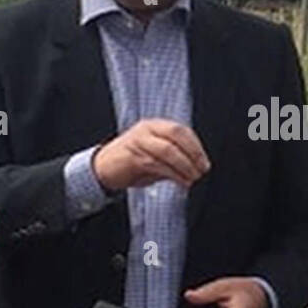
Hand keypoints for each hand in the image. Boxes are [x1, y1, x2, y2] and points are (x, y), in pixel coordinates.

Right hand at [93, 118, 209, 190]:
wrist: (102, 168)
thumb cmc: (130, 161)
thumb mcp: (155, 156)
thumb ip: (173, 157)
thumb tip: (196, 167)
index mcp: (154, 126)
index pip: (181, 130)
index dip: (196, 146)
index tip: (205, 162)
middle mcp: (147, 129)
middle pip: (176, 134)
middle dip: (193, 153)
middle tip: (202, 169)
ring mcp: (139, 141)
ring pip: (168, 150)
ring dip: (185, 166)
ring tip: (193, 178)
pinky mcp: (133, 157)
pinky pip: (158, 164)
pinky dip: (173, 174)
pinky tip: (181, 182)